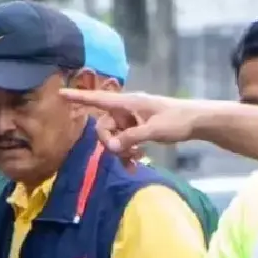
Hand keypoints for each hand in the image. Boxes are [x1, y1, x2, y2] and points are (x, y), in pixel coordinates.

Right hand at [59, 89, 207, 158]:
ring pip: (115, 136)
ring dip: (121, 150)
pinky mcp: (139, 128)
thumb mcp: (154, 130)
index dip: (79, 97)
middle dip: (110, 143)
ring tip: (136, 161)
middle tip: (126, 155)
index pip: (99, 99)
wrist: (197, 121)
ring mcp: (132, 119)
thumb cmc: (177, 120)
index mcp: (128, 102)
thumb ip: (130, 138)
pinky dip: (128, 152)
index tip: (60, 94)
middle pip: (105, 126)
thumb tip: (109, 147)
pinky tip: (136, 164)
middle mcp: (127, 109)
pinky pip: (125, 141)